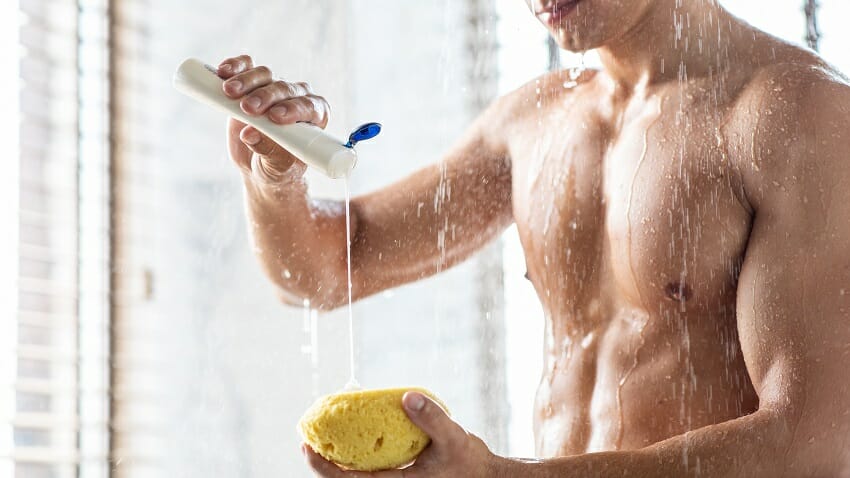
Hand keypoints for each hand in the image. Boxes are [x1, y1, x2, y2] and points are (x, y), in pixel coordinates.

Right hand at [216, 54, 330, 183]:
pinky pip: (246, 66)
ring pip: (264, 75)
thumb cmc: (277, 167)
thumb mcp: (277, 166)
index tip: (275, 117)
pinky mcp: (252, 84)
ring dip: (247, 81)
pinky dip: (235, 66)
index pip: (308, 106)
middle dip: (265, 96)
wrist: (258, 164)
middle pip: (284, 88)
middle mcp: (296, 97)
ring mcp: (273, 89)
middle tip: (248, 108)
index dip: (293, 109)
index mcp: (314, 116)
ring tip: (229, 92)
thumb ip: (269, 151)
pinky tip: (224, 72)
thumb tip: (250, 135)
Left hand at [302, 391, 507, 477]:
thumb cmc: (468, 461)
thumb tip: (407, 397)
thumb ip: (431, 418)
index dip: (325, 468)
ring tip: (324, 437)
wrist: (484, 476)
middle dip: (323, 463)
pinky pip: (370, 466)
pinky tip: (353, 432)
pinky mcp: (401, 473)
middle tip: (306, 440)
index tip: (307, 449)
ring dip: (338, 458)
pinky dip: (357, 452)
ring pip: (357, 474)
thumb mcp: (452, 438)